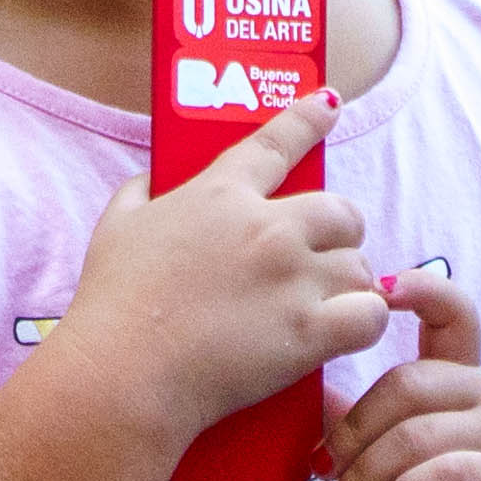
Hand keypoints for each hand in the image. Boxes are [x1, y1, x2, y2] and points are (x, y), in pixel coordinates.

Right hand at [63, 91, 383, 451]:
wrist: (122, 375)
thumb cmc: (111, 306)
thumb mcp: (114, 229)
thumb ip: (139, 193)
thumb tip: (154, 180)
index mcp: (220, 195)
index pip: (277, 142)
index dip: (308, 118)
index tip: (329, 104)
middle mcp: (267, 228)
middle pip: (341, 212)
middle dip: (339, 234)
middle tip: (323, 258)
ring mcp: (291, 279)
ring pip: (359, 266)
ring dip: (348, 285)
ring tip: (327, 306)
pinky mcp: (308, 332)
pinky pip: (369, 314)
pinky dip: (363, 323)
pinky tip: (344, 332)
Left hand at [329, 267, 480, 480]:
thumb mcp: (386, 461)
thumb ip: (354, 422)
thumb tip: (297, 386)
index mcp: (456, 379)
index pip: (452, 313)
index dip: (422, 289)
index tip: (378, 287)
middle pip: (406, 384)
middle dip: (351, 430)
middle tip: (320, 471)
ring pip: (418, 434)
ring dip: (367, 474)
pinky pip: (450, 474)